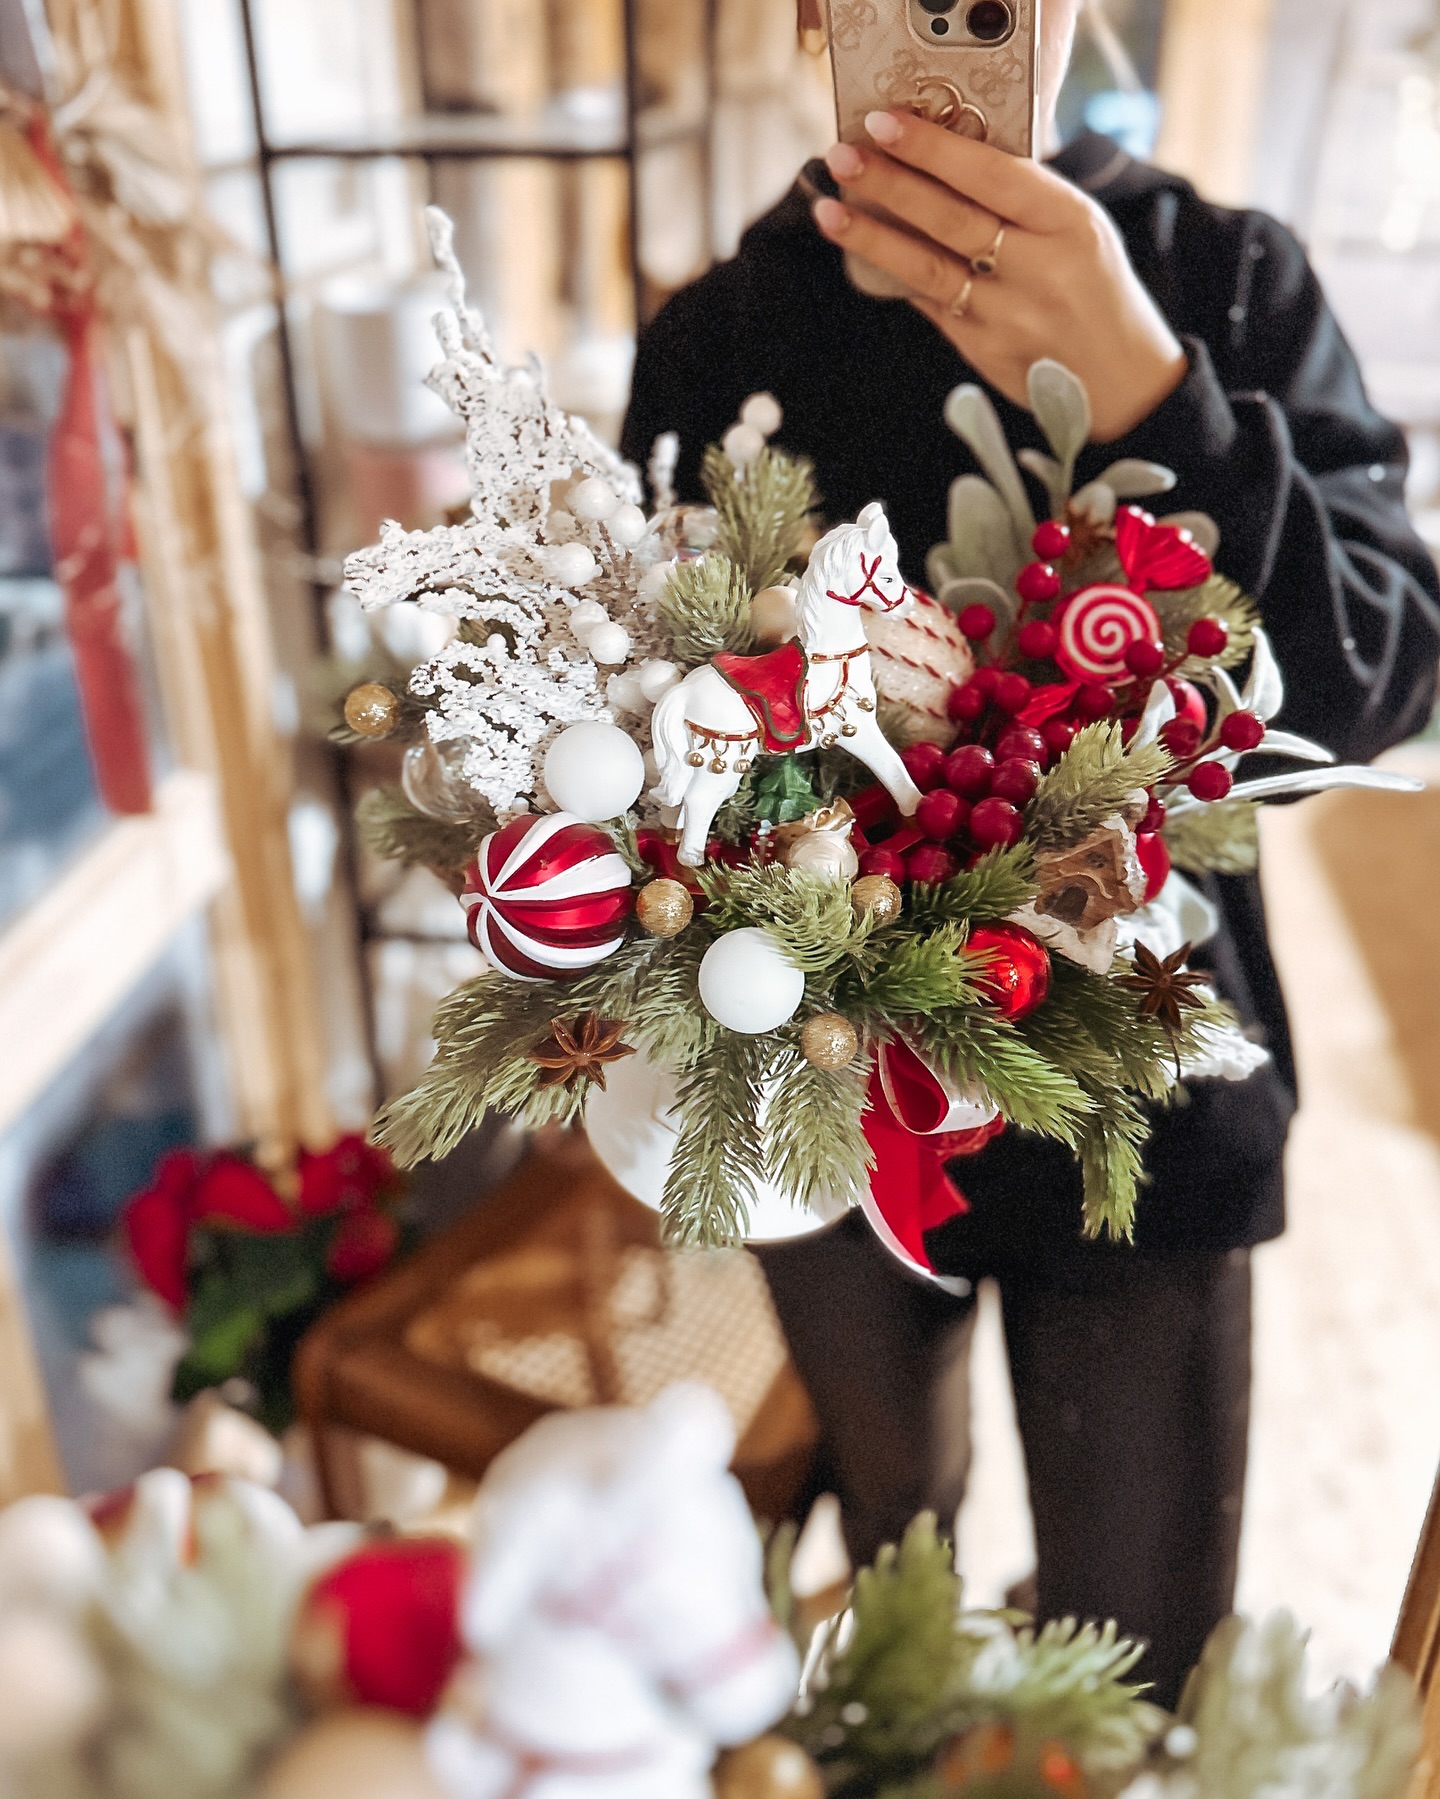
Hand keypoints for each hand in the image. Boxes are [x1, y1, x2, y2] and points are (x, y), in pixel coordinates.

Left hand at [813, 110, 1187, 441]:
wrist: (1121, 379)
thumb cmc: (1095, 288)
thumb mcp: (1080, 228)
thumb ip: (1023, 199)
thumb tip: (940, 160)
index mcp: (1069, 222)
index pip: (991, 175)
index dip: (934, 148)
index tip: (885, 124)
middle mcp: (1038, 269)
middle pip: (951, 219)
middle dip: (890, 185)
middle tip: (842, 158)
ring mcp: (1008, 315)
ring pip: (929, 268)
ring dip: (873, 238)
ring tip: (830, 212)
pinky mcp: (984, 351)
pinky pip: (931, 305)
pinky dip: (896, 277)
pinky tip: (862, 254)